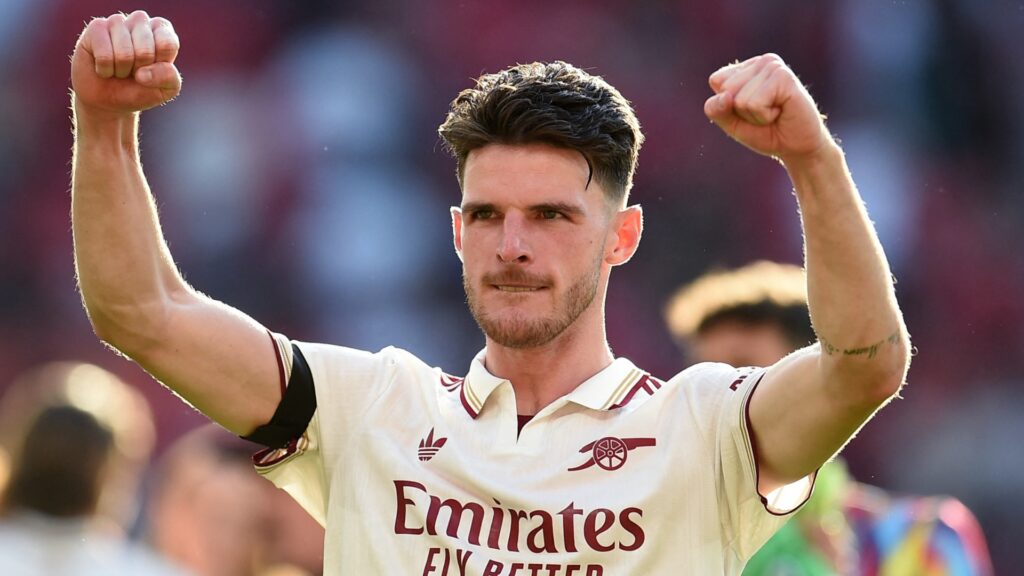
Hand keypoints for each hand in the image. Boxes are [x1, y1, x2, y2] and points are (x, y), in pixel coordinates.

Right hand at [71, 11, 180, 116]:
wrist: (108, 99)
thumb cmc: (140, 89)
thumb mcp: (165, 89)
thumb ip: (169, 78)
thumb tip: (143, 73)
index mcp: (163, 31)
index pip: (167, 44)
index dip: (159, 65)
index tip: (152, 69)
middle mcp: (140, 21)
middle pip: (146, 49)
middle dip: (139, 69)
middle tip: (133, 70)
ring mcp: (117, 22)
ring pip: (124, 52)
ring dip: (121, 70)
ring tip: (119, 69)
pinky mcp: (96, 27)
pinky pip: (104, 53)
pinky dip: (105, 69)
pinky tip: (103, 66)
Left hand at [704, 54, 831, 162]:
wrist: (797, 147)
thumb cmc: (766, 132)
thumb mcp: (732, 123)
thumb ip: (716, 110)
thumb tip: (725, 96)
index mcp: (746, 67)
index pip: (716, 81)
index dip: (728, 105)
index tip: (751, 110)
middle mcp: (760, 62)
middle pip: (726, 89)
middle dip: (742, 111)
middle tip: (764, 114)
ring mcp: (773, 66)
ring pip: (740, 98)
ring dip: (755, 115)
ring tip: (774, 113)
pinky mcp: (784, 76)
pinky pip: (755, 103)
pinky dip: (764, 115)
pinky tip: (781, 111)